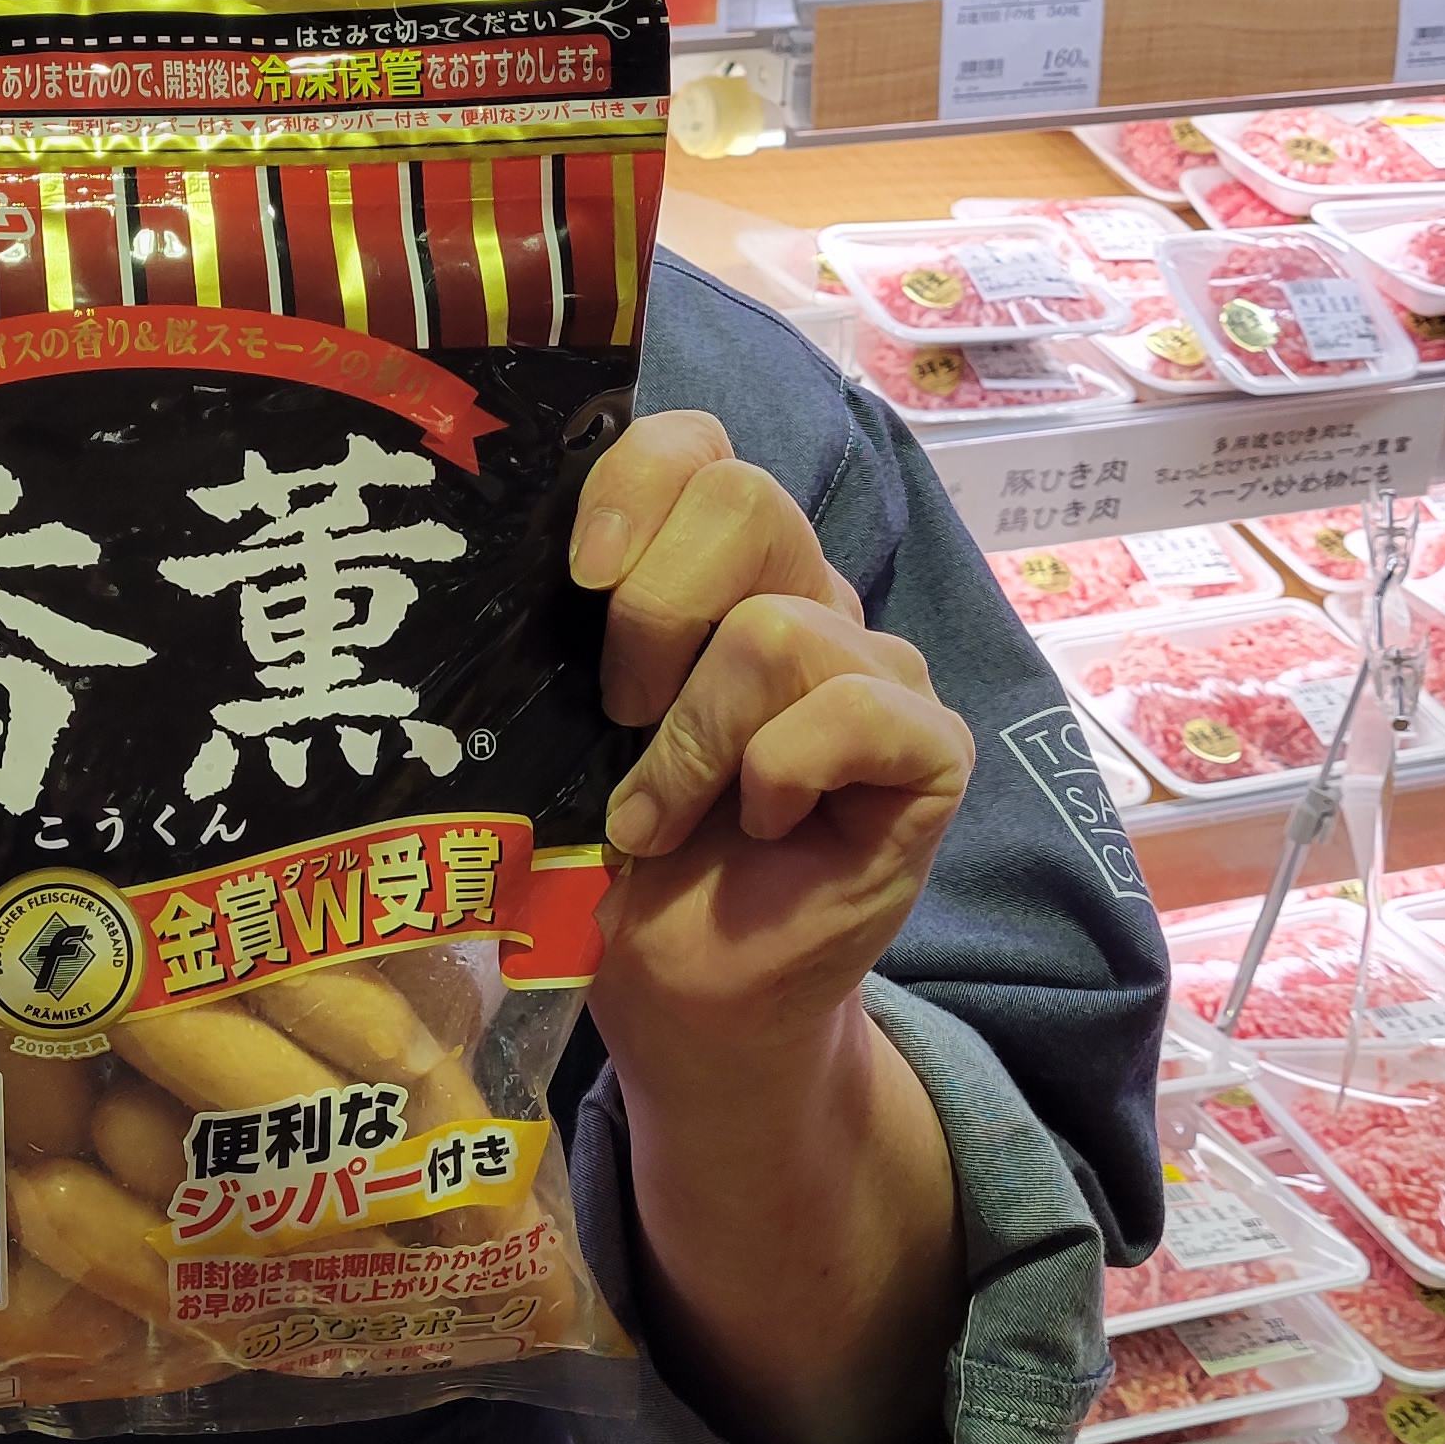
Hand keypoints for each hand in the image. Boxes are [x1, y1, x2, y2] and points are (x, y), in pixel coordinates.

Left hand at [574, 413, 973, 1062]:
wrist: (692, 997)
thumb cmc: (622, 864)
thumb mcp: (569, 735)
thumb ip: (574, 642)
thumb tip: (516, 576)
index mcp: (714, 573)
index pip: (697, 446)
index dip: (636, 480)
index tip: (580, 575)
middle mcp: (802, 597)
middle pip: (745, 498)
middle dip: (653, 612)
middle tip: (618, 716)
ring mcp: (875, 668)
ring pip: (776, 626)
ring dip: (694, 742)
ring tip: (664, 818)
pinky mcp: (928, 749)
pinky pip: (856, 708)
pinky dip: (782, 774)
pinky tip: (763, 830)